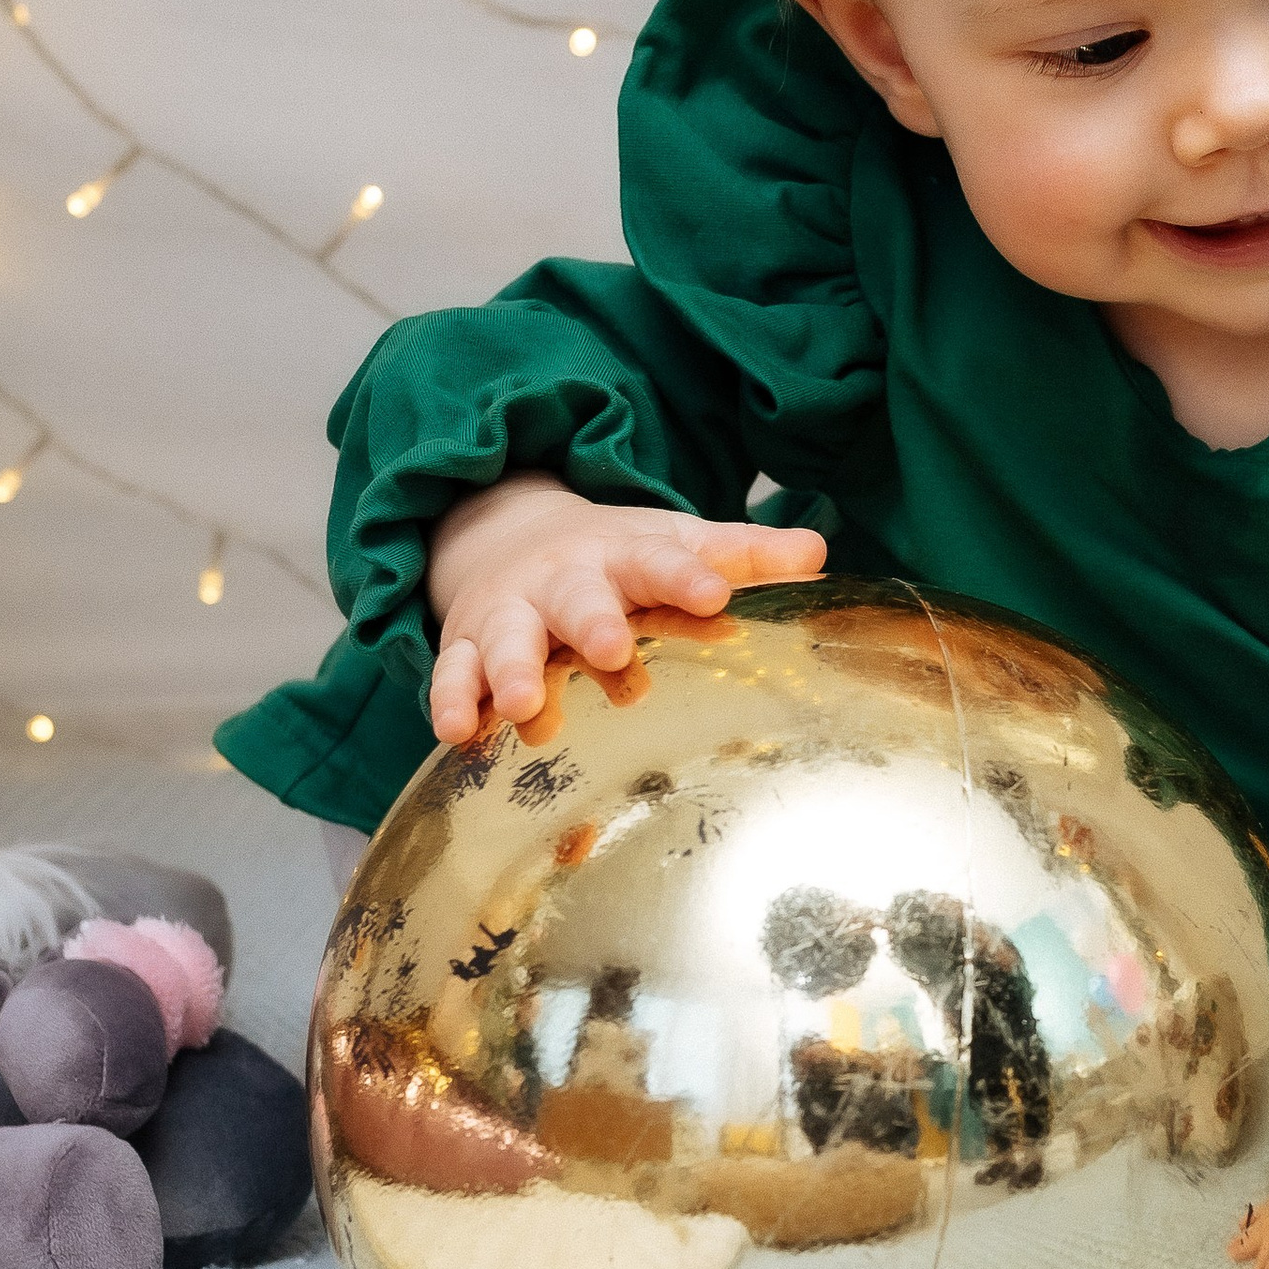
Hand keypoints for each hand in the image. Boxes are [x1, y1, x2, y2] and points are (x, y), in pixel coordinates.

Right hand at [425, 474, 825, 743]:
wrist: (510, 535)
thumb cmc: (616, 558)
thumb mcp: (675, 543)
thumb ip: (742, 554)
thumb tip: (818, 553)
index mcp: (623, 555)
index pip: (660, 559)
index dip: (687, 575)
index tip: (716, 591)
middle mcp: (563, 581)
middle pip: (577, 597)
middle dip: (591, 621)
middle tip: (612, 648)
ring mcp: (511, 614)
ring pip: (508, 640)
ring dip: (513, 671)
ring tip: (523, 706)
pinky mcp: (468, 646)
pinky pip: (453, 673)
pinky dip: (450, 700)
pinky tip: (456, 733)